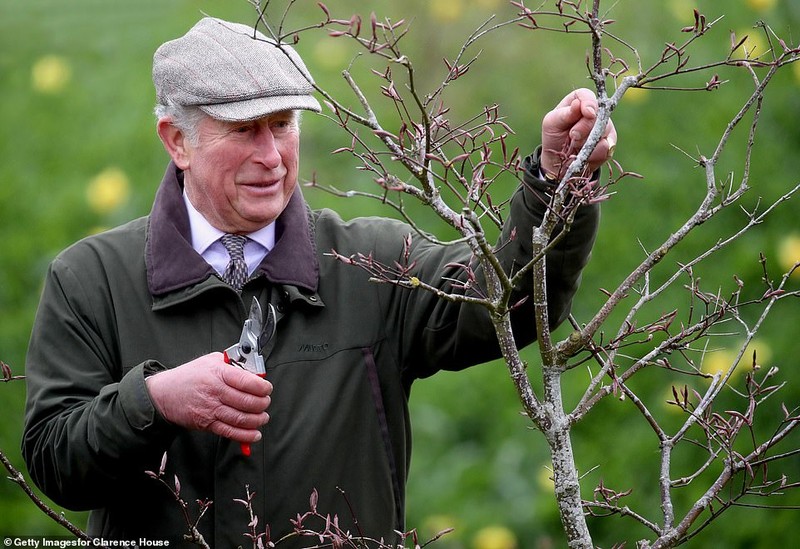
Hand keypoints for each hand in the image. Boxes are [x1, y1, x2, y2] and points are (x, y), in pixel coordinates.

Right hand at [145, 352, 271, 443]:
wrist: (164, 393)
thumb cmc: (189, 375)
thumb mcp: (211, 361)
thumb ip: (233, 365)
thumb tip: (254, 373)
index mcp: (218, 373)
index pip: (246, 381)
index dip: (262, 387)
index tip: (267, 389)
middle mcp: (215, 391)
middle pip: (247, 402)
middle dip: (262, 404)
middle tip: (266, 403)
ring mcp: (211, 409)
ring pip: (241, 418)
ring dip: (257, 420)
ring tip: (263, 417)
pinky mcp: (207, 424)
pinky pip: (230, 432)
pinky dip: (245, 435)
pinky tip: (254, 434)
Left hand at [540, 87, 616, 178]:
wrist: (558, 161)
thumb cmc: (554, 137)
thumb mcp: (551, 124)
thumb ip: (564, 114)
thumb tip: (577, 103)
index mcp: (579, 100)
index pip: (588, 96)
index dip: (589, 104)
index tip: (587, 113)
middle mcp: (595, 111)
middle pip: (599, 114)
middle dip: (585, 128)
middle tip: (572, 136)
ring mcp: (605, 127)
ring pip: (604, 131)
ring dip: (587, 143)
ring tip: (575, 146)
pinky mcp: (610, 144)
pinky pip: (607, 148)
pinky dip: (593, 154)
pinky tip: (585, 155)